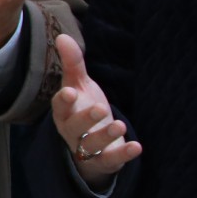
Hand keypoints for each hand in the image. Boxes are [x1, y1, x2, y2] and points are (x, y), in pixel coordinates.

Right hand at [50, 33, 139, 191]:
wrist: (93, 146)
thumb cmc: (83, 110)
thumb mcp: (79, 86)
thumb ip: (72, 63)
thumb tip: (63, 36)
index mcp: (64, 113)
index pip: (59, 107)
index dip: (63, 102)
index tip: (70, 93)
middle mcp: (72, 132)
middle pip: (74, 127)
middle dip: (86, 119)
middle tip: (100, 108)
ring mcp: (87, 149)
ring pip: (91, 145)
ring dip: (104, 136)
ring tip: (119, 124)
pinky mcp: (104, 161)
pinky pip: (112, 160)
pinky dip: (123, 155)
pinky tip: (137, 147)